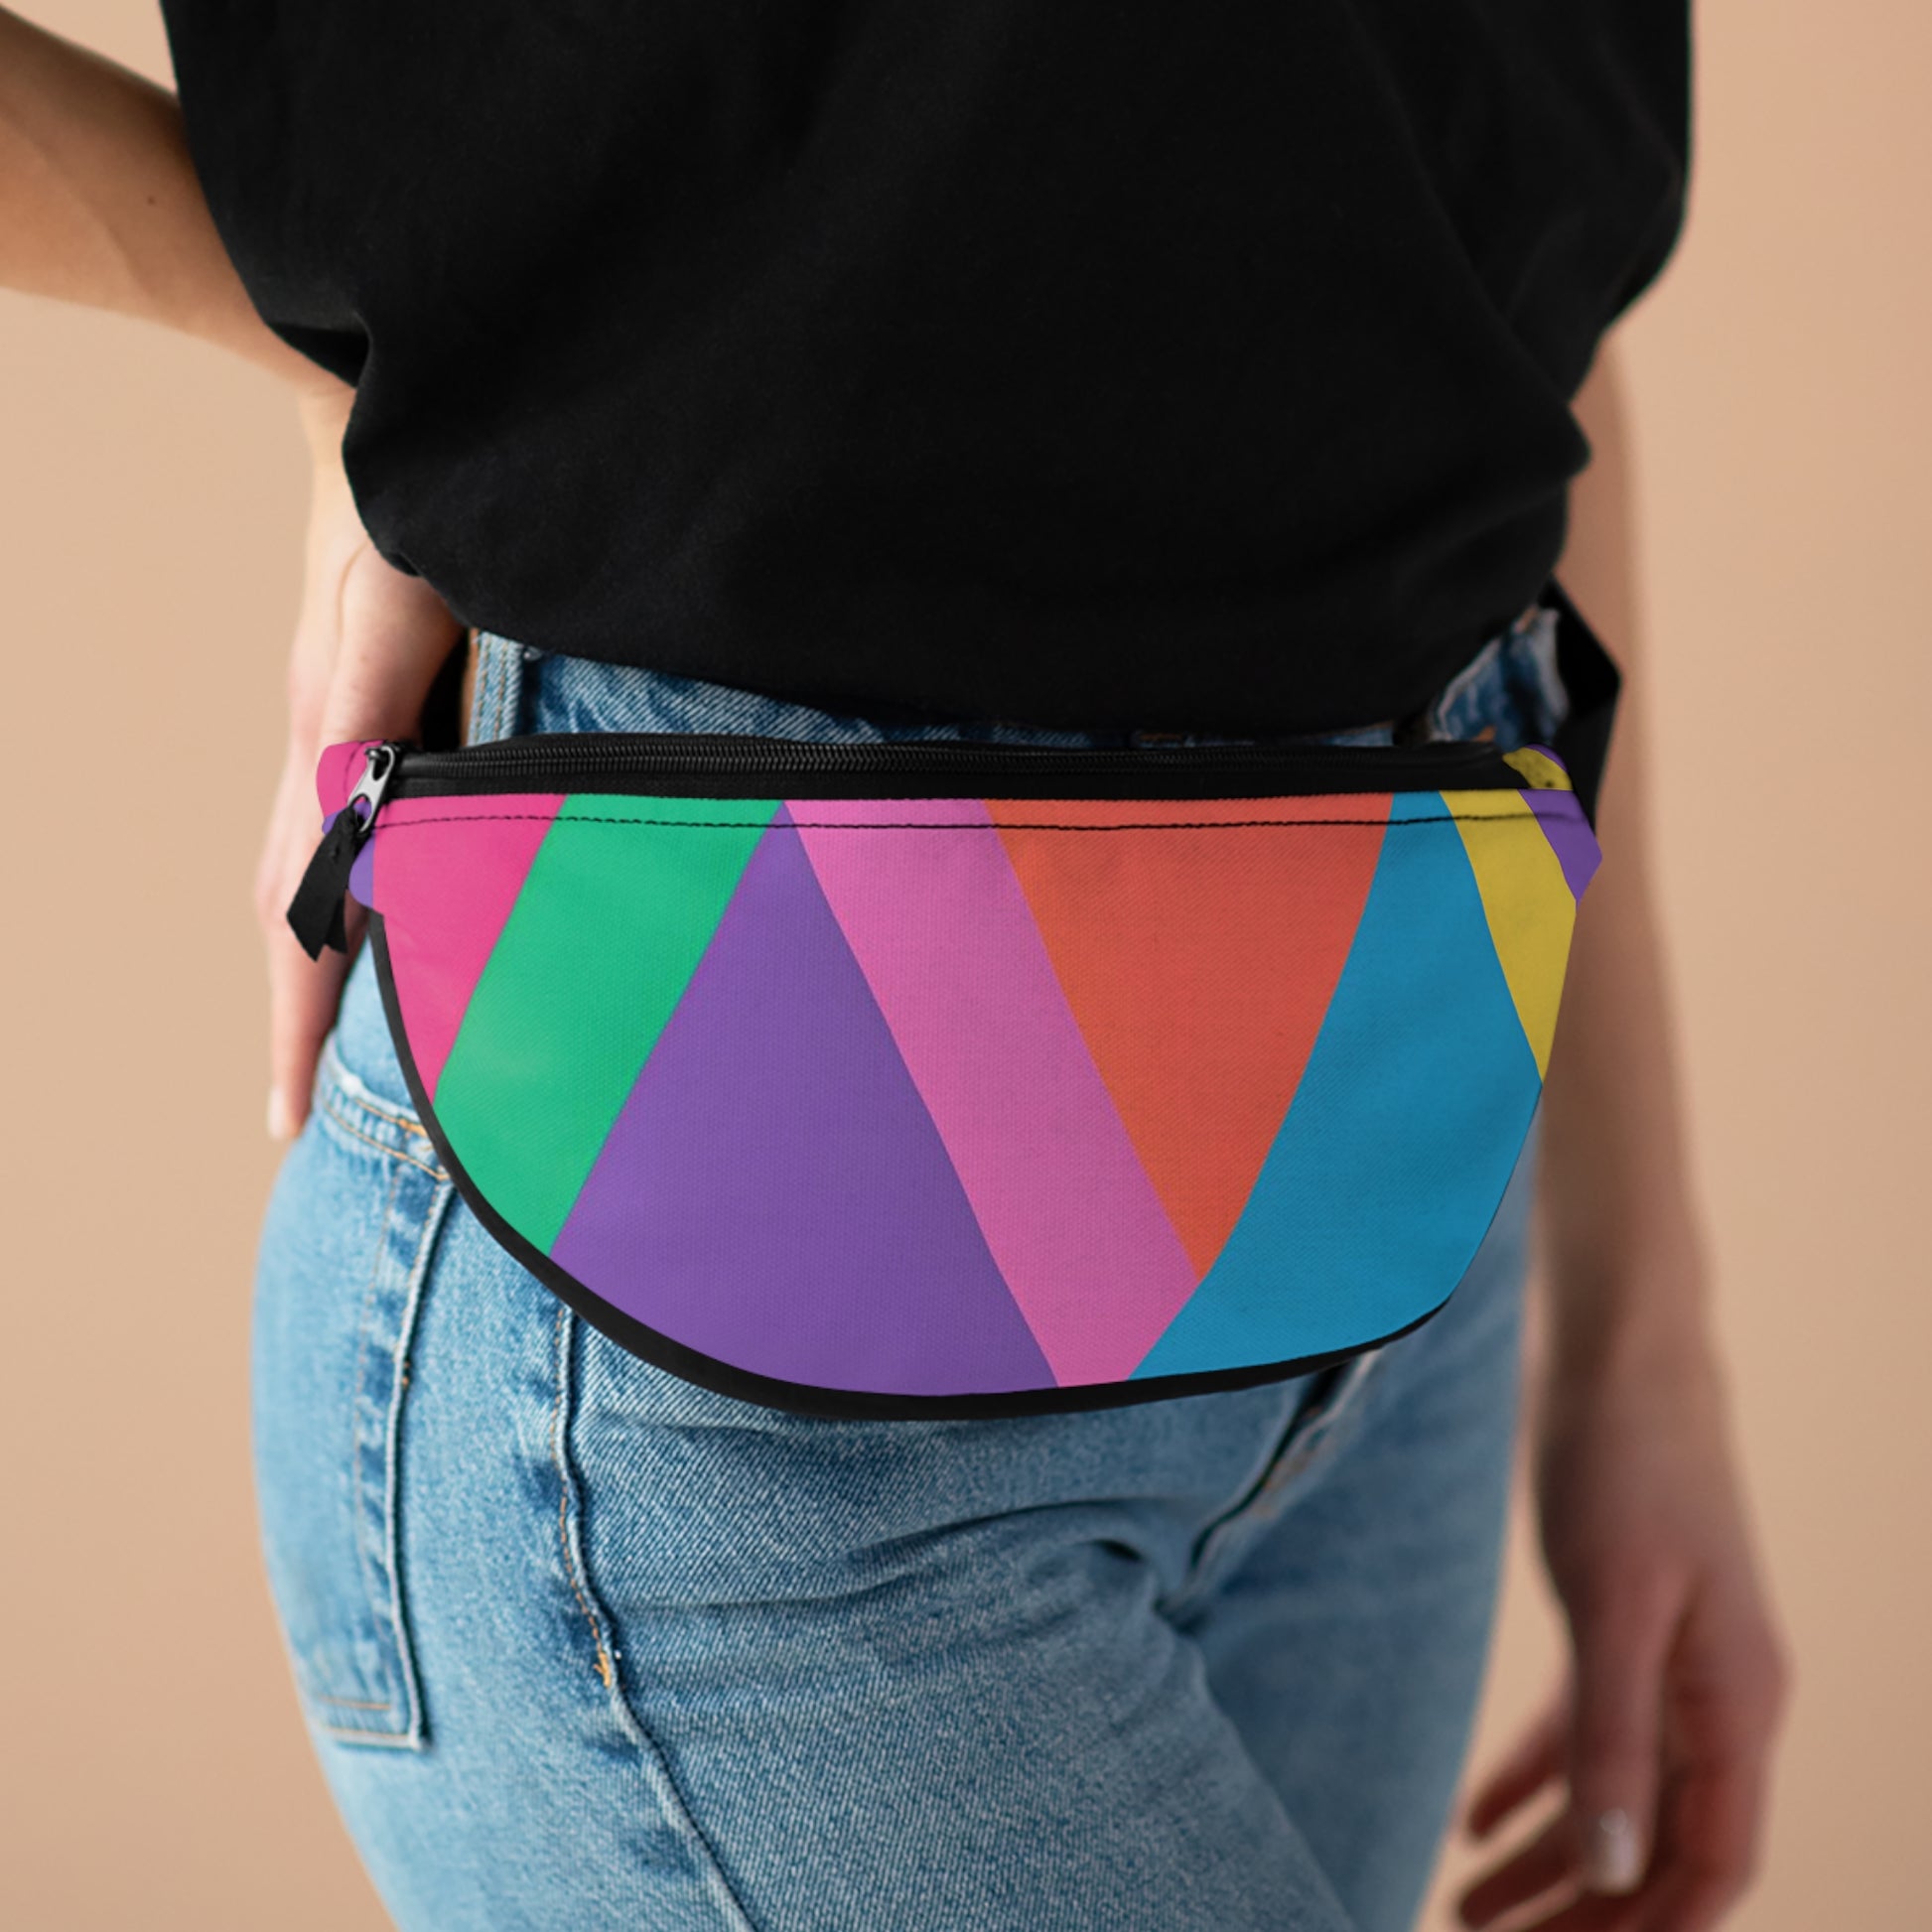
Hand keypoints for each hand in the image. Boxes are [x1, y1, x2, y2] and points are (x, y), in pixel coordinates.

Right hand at [256, 386, 463, 1138]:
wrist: (371, 404)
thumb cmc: (398, 496)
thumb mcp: (393, 599)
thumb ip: (372, 706)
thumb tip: (354, 824)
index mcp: (332, 745)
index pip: (300, 912)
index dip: (298, 1018)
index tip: (287, 1119)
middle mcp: (325, 750)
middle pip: (289, 913)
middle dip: (296, 1020)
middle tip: (299, 1120)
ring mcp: (339, 729)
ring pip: (308, 876)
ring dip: (313, 967)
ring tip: (327, 1052)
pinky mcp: (368, 707)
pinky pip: (341, 828)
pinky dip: (342, 898)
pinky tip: (378, 921)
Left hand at [1457, 1311, 1789, 1930]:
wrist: (1619, 1351)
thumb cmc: (1626, 1462)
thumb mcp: (1614, 1602)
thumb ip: (1614, 1735)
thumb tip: (1617, 1874)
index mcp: (1737, 1703)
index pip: (1712, 1863)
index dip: (1648, 1931)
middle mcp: (1715, 1696)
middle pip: (1657, 1845)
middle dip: (1582, 1913)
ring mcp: (1671, 1659)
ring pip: (1615, 1796)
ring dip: (1546, 1862)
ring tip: (1461, 1909)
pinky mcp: (1621, 1622)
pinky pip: (1584, 1731)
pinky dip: (1533, 1781)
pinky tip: (1473, 1822)